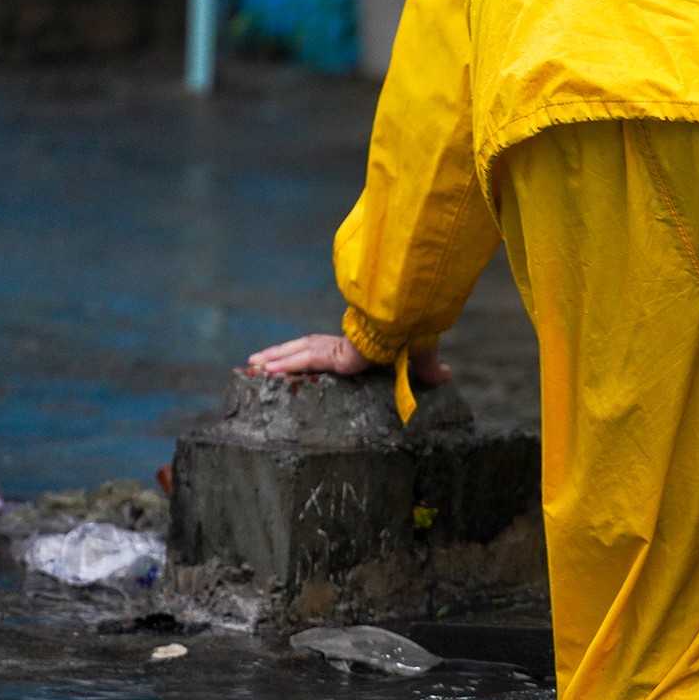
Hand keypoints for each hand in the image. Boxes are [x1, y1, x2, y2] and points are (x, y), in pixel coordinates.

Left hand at [246, 334, 450, 384]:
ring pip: (298, 354)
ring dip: (274, 358)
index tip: (289, 360)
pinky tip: (263, 370)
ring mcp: (338, 347)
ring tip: (250, 364)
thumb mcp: (421, 357)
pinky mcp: (337, 355)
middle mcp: (343, 343)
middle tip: (256, 362)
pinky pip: (304, 363)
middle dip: (280, 355)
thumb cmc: (419, 334)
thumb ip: (428, 370)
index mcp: (358, 345)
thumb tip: (448, 375)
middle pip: (304, 349)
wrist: (415, 324)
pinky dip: (284, 365)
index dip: (305, 355)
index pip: (325, 350)